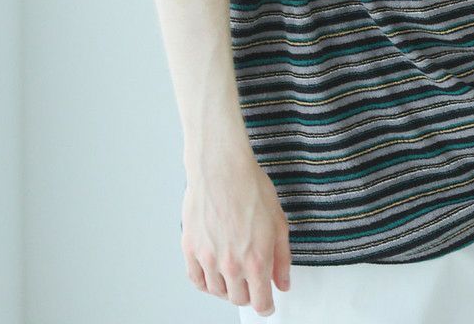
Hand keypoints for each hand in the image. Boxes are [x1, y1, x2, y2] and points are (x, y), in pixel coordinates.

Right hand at [181, 148, 291, 316]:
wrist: (222, 168)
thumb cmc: (250, 188)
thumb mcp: (278, 222)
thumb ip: (282, 258)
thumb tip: (283, 283)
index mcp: (256, 260)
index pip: (260, 303)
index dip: (266, 306)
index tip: (266, 303)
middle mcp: (231, 265)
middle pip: (239, 298)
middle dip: (249, 293)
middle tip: (252, 279)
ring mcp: (209, 258)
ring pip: (217, 291)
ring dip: (227, 287)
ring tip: (233, 271)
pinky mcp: (191, 249)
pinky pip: (196, 280)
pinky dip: (206, 282)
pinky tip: (213, 272)